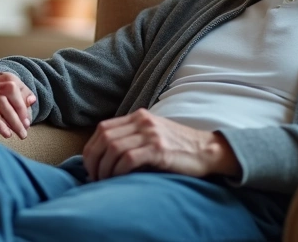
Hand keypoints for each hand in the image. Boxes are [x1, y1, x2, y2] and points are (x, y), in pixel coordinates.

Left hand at [81, 109, 239, 180]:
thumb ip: (132, 138)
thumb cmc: (178, 148)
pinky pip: (128, 158)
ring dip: (104, 167)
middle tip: (93, 177)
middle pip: (104, 137)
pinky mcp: (159, 148)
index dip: (91, 148)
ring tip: (104, 181)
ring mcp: (151, 134)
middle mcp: (142, 121)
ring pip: (113, 147)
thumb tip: (104, 157)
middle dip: (93, 159)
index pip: (103, 128)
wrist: (207, 150)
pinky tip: (118, 179)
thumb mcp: (152, 135)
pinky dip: (118, 170)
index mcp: (138, 117)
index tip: (90, 166)